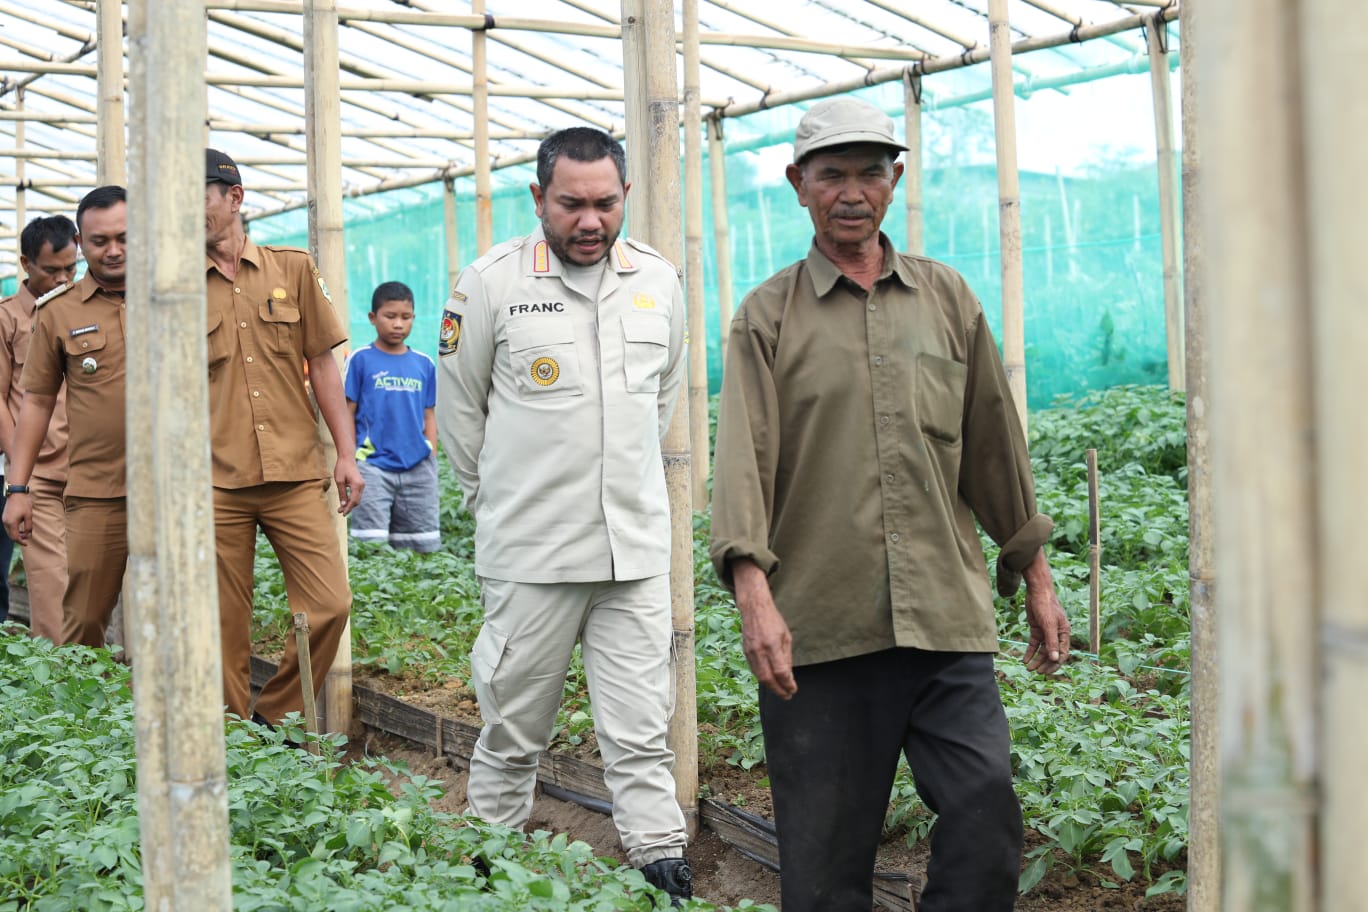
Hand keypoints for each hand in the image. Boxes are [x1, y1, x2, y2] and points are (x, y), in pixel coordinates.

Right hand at [3, 492, 31, 543]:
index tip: (27, 544)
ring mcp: (4, 519)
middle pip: (11, 535)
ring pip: (9, 531)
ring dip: (16, 534)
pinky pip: (8, 526)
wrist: (16, 494)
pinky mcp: (4, 517)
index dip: (21, 542)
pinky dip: (14, 529)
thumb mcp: (28, 516)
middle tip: (27, 540)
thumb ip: (28, 527)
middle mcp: (5, 522)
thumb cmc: (23, 504)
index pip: (15, 537)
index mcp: (11, 523)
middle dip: (18, 539)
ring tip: (25, 534)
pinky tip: (20, 528)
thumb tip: (28, 536)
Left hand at [334, 458, 363, 514]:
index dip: (348, 508)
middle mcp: (361, 486)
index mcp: (356, 485)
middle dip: (349, 507)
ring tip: (341, 507)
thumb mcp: (339, 481)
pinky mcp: (360, 484)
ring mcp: (362, 485)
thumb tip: (343, 505)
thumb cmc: (342, 468)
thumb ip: (342, 494)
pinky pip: (357, 494)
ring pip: (357, 498)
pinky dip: (352, 499)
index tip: (342, 514)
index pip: (353, 501)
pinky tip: (346, 500)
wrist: (347, 458)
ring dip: (350, 503)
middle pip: (356, 501)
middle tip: (340, 511)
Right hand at [732, 560, 796, 698]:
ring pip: (759, 677)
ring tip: (780, 691)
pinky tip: (770, 681)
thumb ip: (786, 657)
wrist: (754, 609)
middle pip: (768, 679)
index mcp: (773, 645)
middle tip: (787, 695)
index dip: (788, 684)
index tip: (793, 689)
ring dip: (770, 687)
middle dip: (778, 690)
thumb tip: (788, 676)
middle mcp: (760, 650)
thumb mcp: (786, 637)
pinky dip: (763, 678)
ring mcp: (751, 652)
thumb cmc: (773, 621)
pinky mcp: (745, 652)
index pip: (781, 671)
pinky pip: (754, 670)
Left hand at [1021, 550, 1069, 674]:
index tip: (1046, 671)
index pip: (1062, 653)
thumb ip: (1052, 642)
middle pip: (1052, 653)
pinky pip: (1034, 644)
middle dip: (1045, 664)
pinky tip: (1025, 659)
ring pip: (1042, 650)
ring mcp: (1046, 632)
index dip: (1055, 664)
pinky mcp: (1037, 629)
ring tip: (1029, 668)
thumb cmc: (1046, 606)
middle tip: (1036, 672)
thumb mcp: (1049, 625)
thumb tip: (1054, 658)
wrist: (1037, 591)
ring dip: (1036, 660)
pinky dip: (1030, 652)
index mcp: (1064, 633)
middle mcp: (1057, 634)